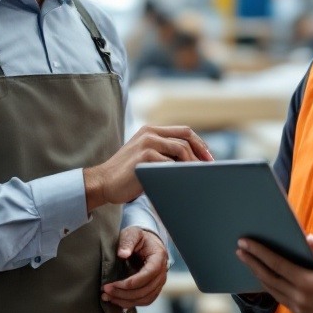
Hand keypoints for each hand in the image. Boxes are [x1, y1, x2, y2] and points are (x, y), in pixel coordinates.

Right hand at [84, 125, 212, 209]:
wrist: (102, 182)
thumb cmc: (126, 175)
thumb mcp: (145, 157)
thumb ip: (163, 153)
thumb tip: (191, 162)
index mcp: (151, 130)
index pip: (184, 131)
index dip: (200, 144)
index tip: (208, 158)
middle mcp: (150, 133)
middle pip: (186, 138)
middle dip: (201, 153)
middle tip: (209, 168)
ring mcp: (147, 143)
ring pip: (181, 149)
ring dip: (193, 164)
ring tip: (198, 176)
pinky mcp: (145, 156)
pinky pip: (170, 163)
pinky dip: (180, 172)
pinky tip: (184, 181)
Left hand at [102, 227, 167, 308]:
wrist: (147, 243)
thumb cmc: (139, 238)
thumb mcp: (133, 234)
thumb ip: (128, 242)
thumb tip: (122, 254)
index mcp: (158, 257)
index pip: (148, 275)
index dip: (131, 283)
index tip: (113, 284)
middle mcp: (163, 272)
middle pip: (145, 290)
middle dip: (124, 294)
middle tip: (105, 291)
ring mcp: (160, 282)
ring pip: (145, 299)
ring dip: (125, 301)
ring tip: (108, 297)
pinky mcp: (154, 289)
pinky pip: (145, 301)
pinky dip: (130, 303)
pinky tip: (116, 300)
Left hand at [236, 235, 312, 312]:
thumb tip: (306, 238)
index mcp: (308, 283)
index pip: (277, 265)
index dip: (259, 253)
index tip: (245, 243)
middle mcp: (300, 299)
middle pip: (269, 278)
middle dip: (252, 263)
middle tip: (239, 250)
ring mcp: (298, 310)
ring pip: (272, 291)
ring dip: (259, 275)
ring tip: (248, 261)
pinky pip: (281, 299)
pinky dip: (271, 287)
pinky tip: (265, 277)